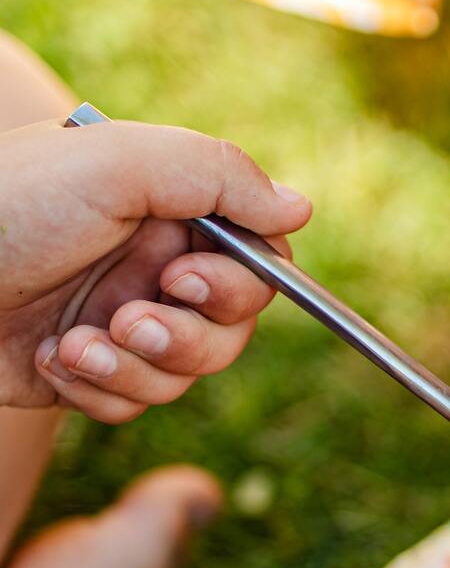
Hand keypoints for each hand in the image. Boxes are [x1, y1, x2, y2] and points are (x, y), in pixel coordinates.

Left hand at [0, 115, 311, 419]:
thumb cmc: (5, 206)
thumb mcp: (116, 163)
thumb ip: (218, 175)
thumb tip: (302, 205)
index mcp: (164, 208)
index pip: (255, 256)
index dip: (239, 281)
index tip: (185, 279)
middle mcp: (148, 265)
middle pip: (230, 327)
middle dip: (187, 336)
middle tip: (131, 321)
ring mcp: (117, 322)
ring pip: (184, 374)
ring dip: (134, 368)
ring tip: (74, 344)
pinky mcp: (85, 374)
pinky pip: (133, 404)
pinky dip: (96, 390)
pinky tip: (47, 358)